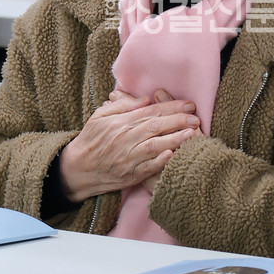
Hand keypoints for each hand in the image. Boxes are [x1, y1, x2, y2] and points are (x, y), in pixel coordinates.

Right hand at [58, 89, 200, 201]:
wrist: (76, 169)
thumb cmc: (91, 140)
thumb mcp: (100, 116)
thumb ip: (123, 106)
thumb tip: (146, 98)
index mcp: (120, 122)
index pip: (151, 111)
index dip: (171, 107)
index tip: (189, 104)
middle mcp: (125, 138)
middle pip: (156, 126)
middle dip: (178, 121)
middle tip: (197, 118)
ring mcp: (128, 158)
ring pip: (154, 146)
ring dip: (175, 139)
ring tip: (192, 134)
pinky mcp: (130, 175)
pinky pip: (147, 168)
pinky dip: (160, 162)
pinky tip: (172, 155)